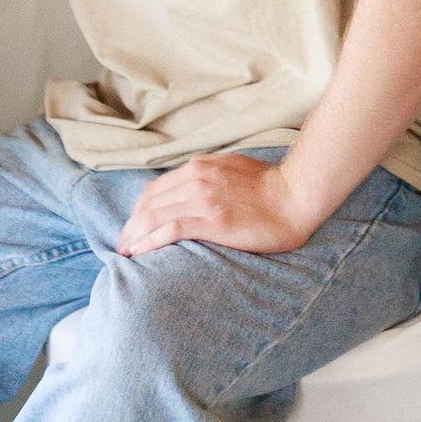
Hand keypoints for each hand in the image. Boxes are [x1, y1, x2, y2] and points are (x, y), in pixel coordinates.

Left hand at [119, 152, 307, 256]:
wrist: (297, 196)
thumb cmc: (271, 188)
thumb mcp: (233, 170)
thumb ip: (209, 177)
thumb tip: (191, 192)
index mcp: (200, 167)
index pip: (155, 189)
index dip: (138, 211)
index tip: (132, 229)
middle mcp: (197, 178)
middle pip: (149, 203)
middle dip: (130, 226)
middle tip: (123, 247)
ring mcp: (204, 198)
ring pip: (154, 215)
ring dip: (135, 236)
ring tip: (127, 254)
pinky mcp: (213, 219)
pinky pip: (170, 229)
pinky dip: (150, 241)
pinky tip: (140, 253)